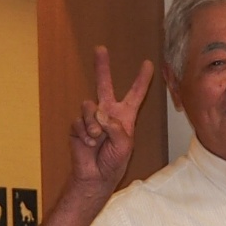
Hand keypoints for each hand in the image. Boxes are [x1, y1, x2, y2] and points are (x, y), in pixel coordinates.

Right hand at [68, 46, 153, 194]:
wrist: (95, 176)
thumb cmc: (114, 162)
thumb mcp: (125, 145)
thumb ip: (116, 127)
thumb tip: (99, 114)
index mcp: (125, 116)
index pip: (135, 95)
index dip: (142, 80)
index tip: (148, 64)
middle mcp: (108, 113)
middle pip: (104, 85)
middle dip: (102, 67)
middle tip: (100, 49)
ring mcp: (92, 118)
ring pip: (89, 106)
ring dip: (93, 124)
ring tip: (97, 139)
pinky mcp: (78, 126)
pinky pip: (79, 121)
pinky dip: (85, 133)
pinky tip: (88, 143)